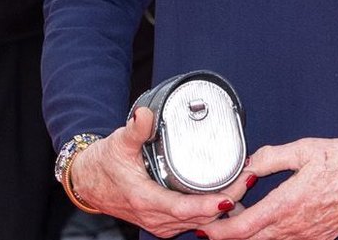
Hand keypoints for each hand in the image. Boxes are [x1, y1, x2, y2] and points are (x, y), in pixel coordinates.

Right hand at [67, 107, 236, 236]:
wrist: (88, 182)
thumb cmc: (104, 164)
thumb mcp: (118, 143)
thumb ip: (135, 129)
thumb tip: (146, 114)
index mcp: (145, 200)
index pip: (184, 209)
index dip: (209, 204)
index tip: (231, 193)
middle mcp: (155, 218)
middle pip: (199, 217)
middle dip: (227, 200)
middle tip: (248, 177)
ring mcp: (160, 223)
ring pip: (199, 223)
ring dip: (221, 207)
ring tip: (244, 183)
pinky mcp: (163, 223)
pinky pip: (193, 222)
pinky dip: (210, 212)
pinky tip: (227, 196)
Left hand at [202, 137, 337, 239]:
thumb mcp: (306, 149)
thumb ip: (272, 157)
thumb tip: (248, 164)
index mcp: (289, 204)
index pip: (244, 227)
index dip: (220, 231)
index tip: (204, 228)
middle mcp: (297, 227)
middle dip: (228, 234)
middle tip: (212, 220)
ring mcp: (308, 236)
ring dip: (248, 234)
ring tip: (236, 215)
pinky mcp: (318, 238)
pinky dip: (268, 235)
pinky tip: (265, 219)